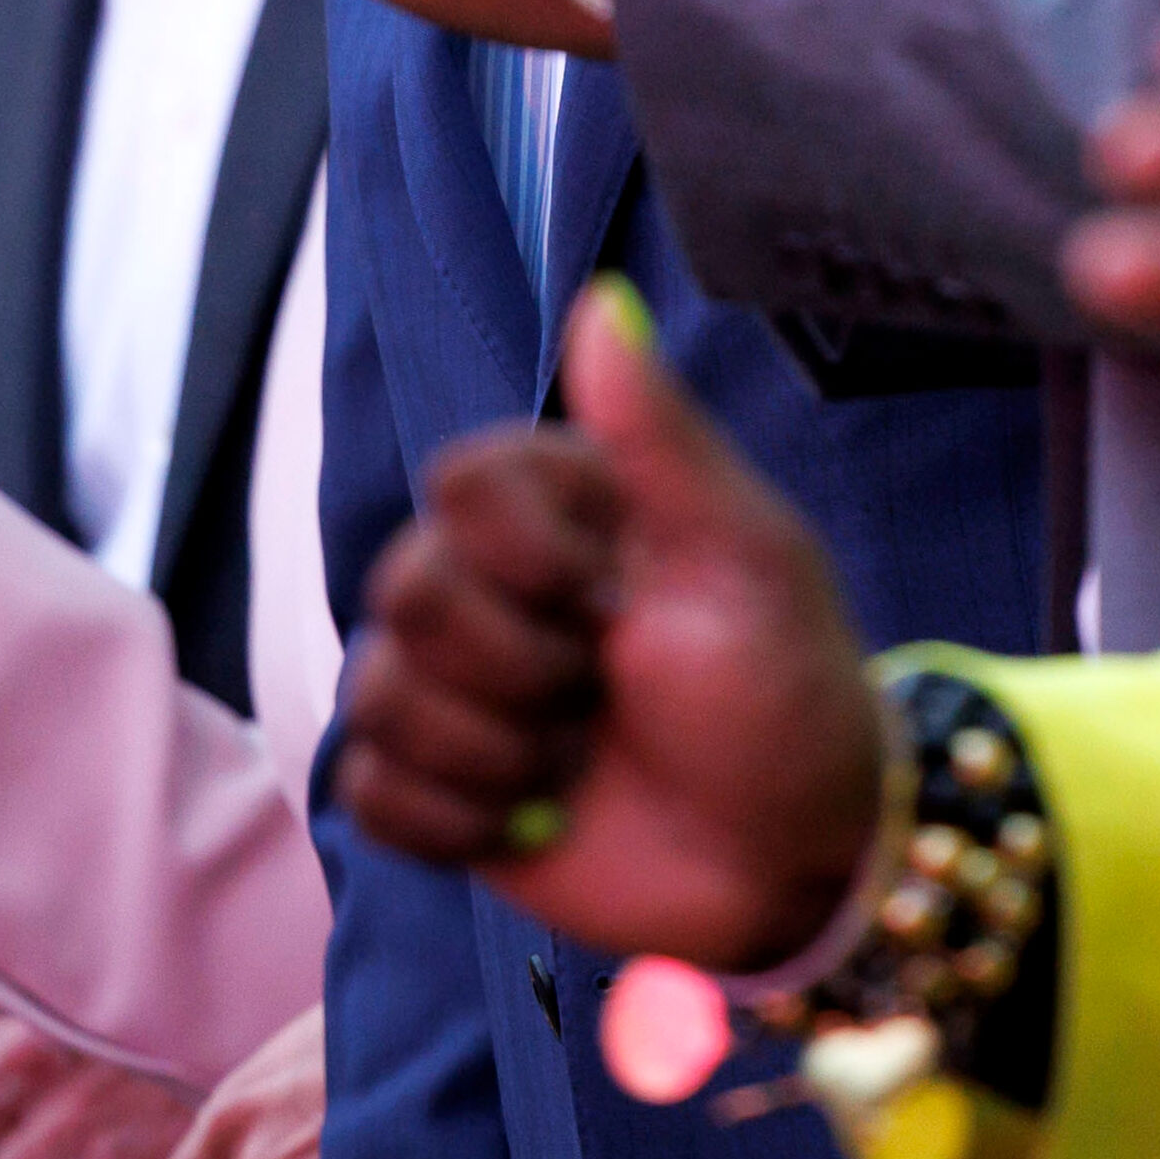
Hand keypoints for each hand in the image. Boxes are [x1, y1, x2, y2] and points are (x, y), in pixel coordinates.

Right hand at [335, 280, 886, 972]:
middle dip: (521, 666)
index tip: (616, 597)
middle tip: (608, 690)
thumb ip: (660, 434)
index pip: (455, 483)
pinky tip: (535, 820)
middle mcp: (490, 584)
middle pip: (403, 589)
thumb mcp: (746, 556)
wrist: (791, 860)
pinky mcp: (436, 789)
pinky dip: (456, 821)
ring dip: (499, 751)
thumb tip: (604, 298)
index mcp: (558, 507)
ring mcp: (456, 688)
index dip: (525, 557)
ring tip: (582, 760)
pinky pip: (368, 791)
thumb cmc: (785, 691)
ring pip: (378, 697)